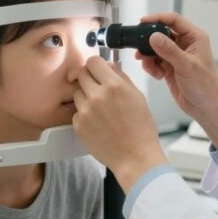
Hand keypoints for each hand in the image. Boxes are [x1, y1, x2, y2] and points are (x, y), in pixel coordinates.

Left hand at [72, 56, 167, 192]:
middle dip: (89, 78)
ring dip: (86, 97)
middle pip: (81, 74)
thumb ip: (122, 78)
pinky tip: (98, 123)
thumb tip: (110, 66)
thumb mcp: (138, 97)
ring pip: (77, 93)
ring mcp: (86, 111)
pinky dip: (84, 115)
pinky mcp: (79, 126)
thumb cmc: (140, 130)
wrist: (135, 157)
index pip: (93, 61)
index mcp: (114, 86)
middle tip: (97, 88)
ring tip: (101, 110)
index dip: (95, 65)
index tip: (97, 69)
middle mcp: (97, 96)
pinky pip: (76, 112)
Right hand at [135, 12, 217, 146]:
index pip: (173, 20)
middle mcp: (185, 44)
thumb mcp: (187, 66)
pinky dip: (151, 66)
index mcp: (194, 37)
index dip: (157, 18)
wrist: (205, 108)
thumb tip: (154, 37)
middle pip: (161, 33)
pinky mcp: (170, 66)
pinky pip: (154, 60)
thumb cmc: (205, 87)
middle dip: (149, 41)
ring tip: (148, 65)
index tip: (143, 22)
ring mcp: (176, 55)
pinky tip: (157, 75)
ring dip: (148, 56)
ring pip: (155, 47)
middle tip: (139, 48)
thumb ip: (169, 51)